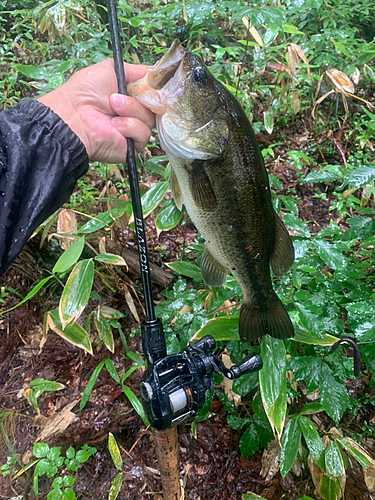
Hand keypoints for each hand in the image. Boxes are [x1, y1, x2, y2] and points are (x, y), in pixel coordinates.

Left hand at [37, 59, 154, 162]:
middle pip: (155, 105)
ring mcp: (133, 129)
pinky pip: (144, 134)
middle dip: (139, 99)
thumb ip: (132, 69)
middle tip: (118, 98)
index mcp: (128, 94)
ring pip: (149, 119)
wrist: (75, 117)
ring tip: (112, 110)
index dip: (153, 88)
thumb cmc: (85, 92)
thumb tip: (150, 72)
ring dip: (131, 111)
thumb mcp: (109, 69)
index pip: (152, 91)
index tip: (151, 83)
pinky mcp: (133, 145)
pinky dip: (130, 127)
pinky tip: (114, 126)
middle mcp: (133, 112)